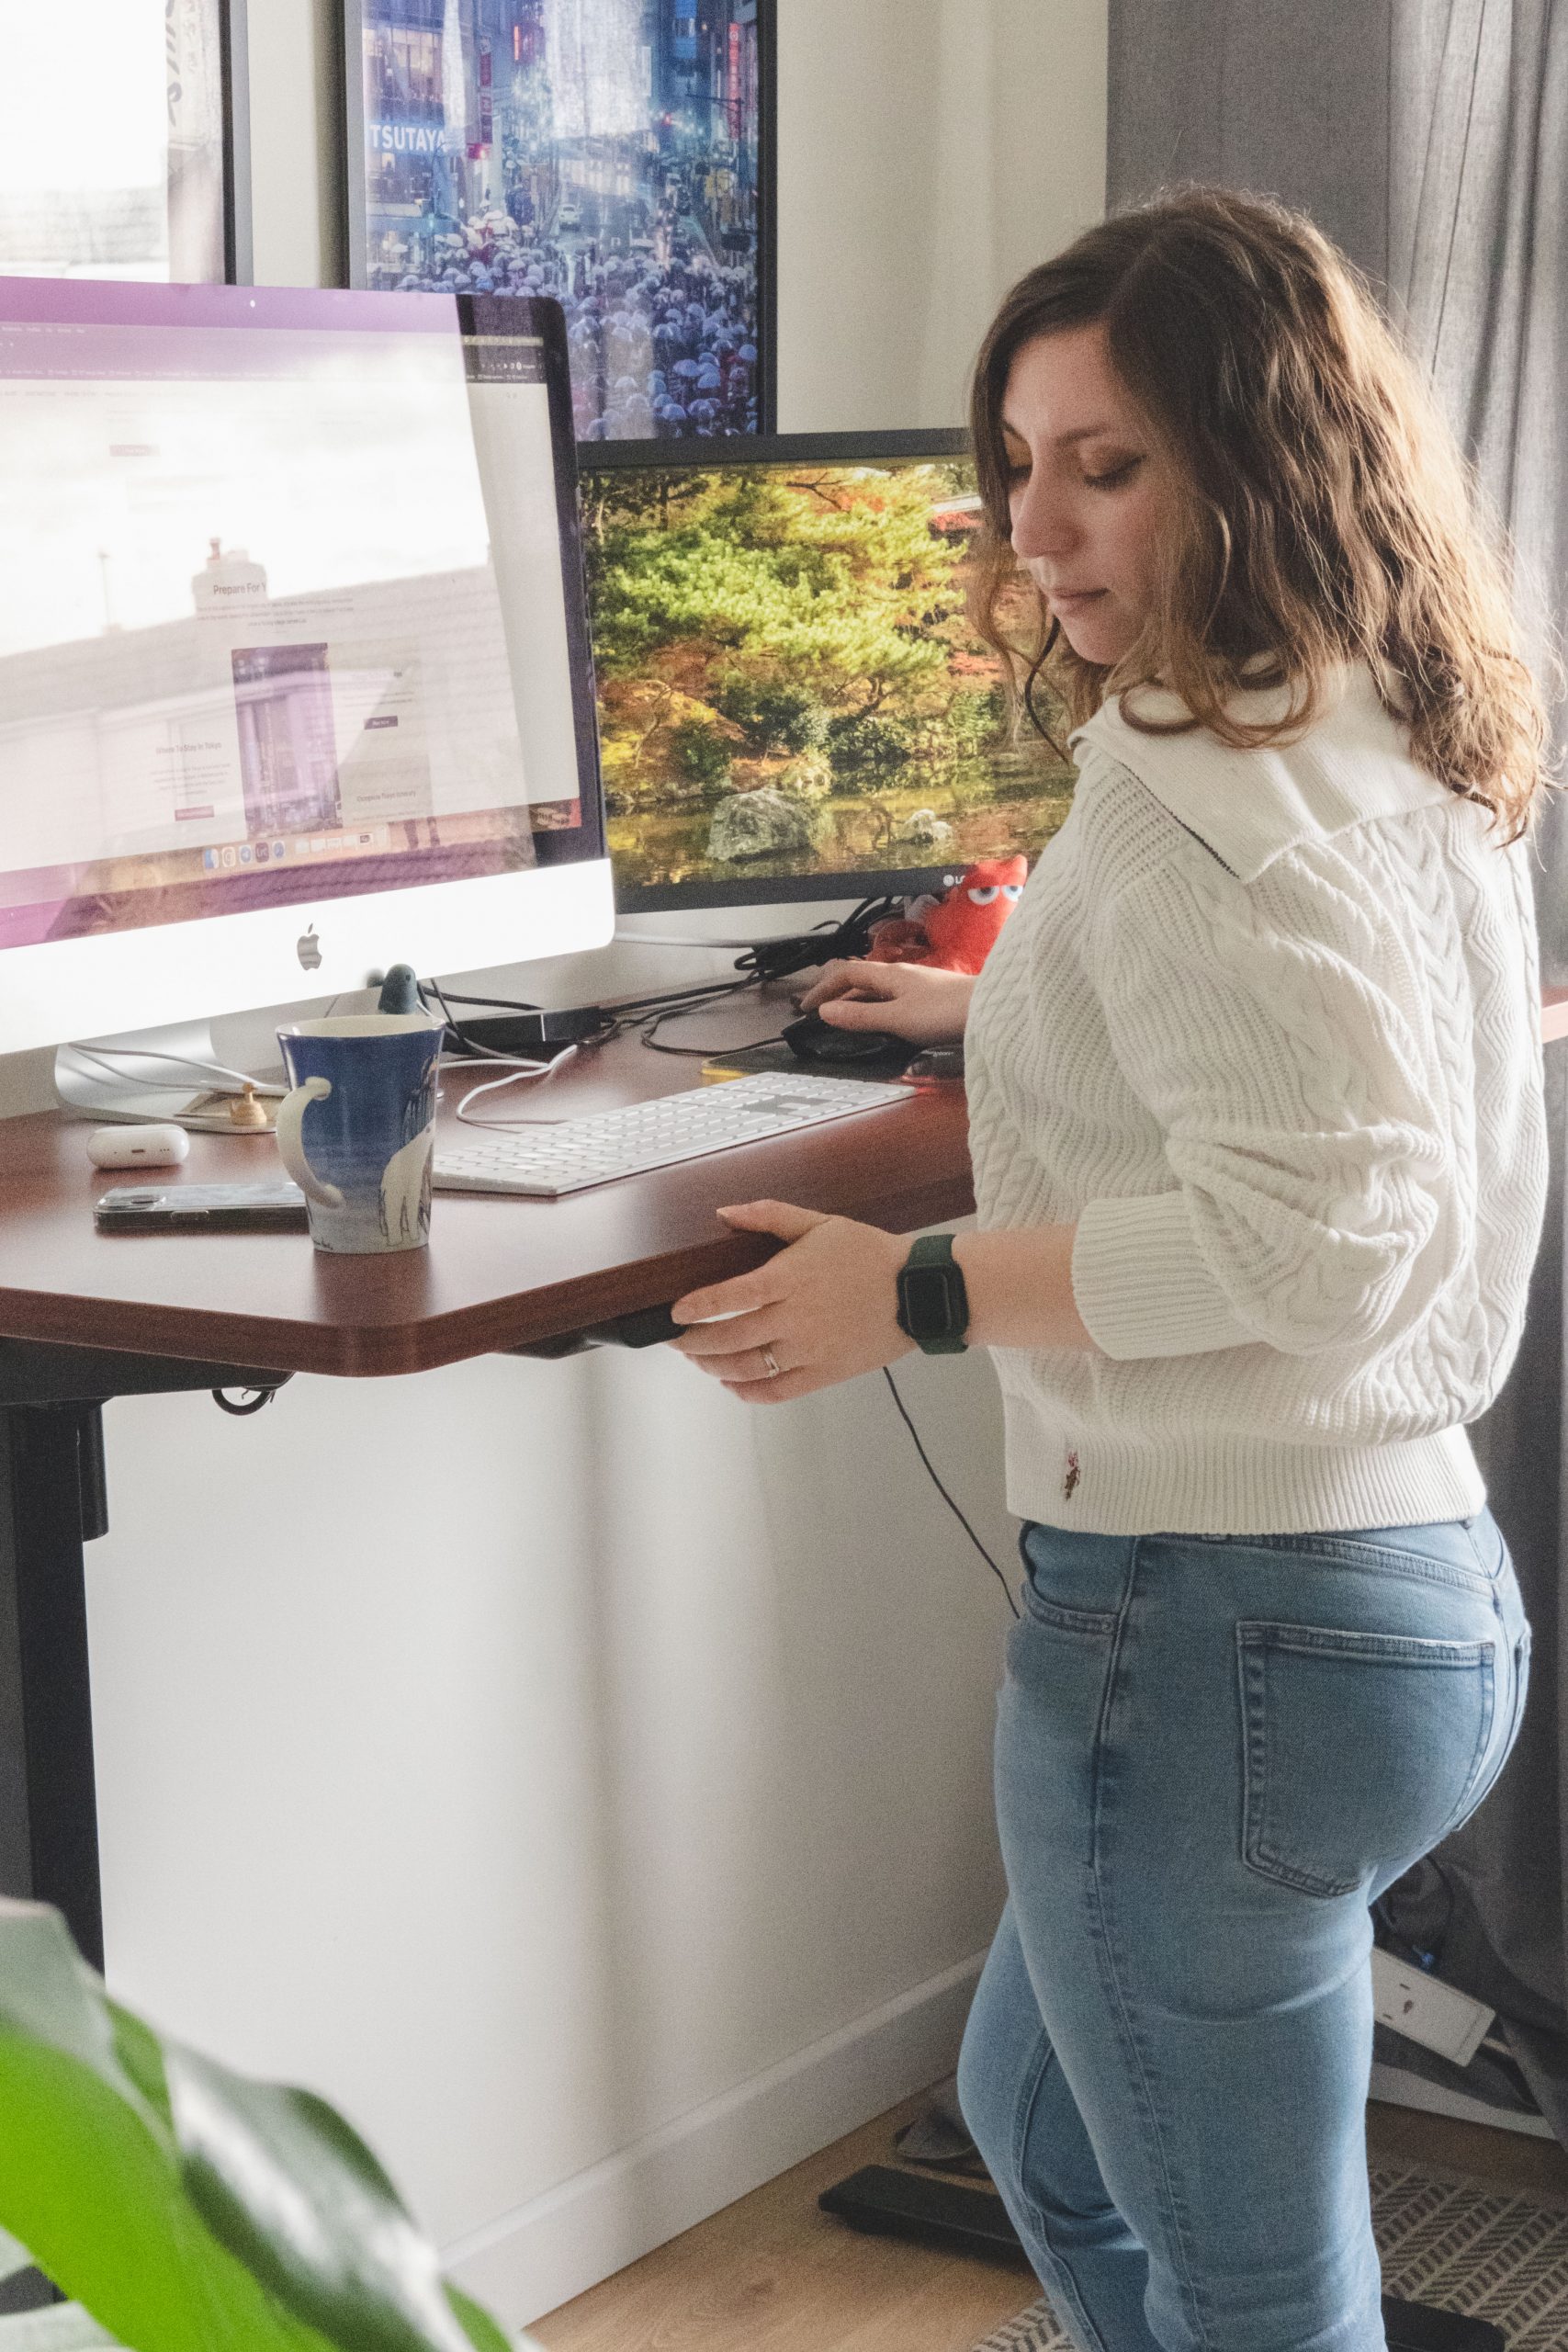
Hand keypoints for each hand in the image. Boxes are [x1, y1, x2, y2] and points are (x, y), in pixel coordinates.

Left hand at [668, 1200, 915, 1399]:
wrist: (917, 1290)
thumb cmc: (868, 1254)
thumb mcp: (819, 1223)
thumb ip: (768, 1215)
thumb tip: (723, 1212)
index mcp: (791, 1278)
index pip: (731, 1297)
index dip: (698, 1307)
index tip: (675, 1313)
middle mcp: (796, 1317)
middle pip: (730, 1338)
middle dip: (695, 1342)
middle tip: (678, 1340)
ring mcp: (810, 1349)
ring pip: (748, 1369)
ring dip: (714, 1367)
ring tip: (699, 1359)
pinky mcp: (824, 1373)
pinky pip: (777, 1391)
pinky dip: (747, 1392)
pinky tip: (733, 1382)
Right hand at [794, 958, 972, 1045]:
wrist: (992, 1009)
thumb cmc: (946, 1012)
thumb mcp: (896, 1019)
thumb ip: (861, 1016)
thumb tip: (825, 1011)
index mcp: (889, 975)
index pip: (846, 973)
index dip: (823, 987)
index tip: (805, 1006)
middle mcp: (902, 975)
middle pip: (861, 979)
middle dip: (837, 993)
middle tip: (820, 1012)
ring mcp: (918, 985)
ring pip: (878, 989)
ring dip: (857, 1001)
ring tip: (845, 1018)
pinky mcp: (932, 997)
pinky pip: (894, 998)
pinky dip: (878, 1007)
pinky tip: (883, 1021)